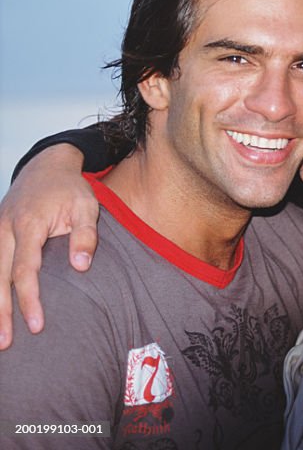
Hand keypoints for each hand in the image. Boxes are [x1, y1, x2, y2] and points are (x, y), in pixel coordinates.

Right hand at [0, 144, 96, 348]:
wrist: (46, 166)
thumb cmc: (70, 189)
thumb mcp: (87, 206)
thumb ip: (85, 236)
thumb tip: (81, 268)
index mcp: (28, 224)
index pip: (25, 270)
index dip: (29, 299)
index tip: (36, 325)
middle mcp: (5, 229)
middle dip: (1, 312)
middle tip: (6, 343)